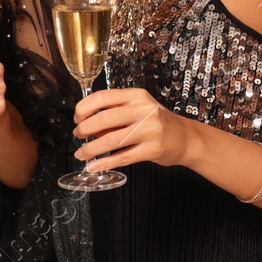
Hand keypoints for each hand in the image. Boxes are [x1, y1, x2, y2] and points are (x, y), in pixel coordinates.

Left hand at [71, 87, 190, 169]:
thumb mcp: (137, 109)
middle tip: (78, 135)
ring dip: (92, 149)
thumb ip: (114, 114)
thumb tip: (85, 124)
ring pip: (112, 139)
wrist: (184, 137)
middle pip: (106, 118)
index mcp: (136, 95)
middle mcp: (144, 110)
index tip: (77, 118)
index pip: (103, 97)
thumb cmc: (156, 122)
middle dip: (86, 129)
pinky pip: (123, 157)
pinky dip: (105, 163)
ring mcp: (150, 130)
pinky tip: (94, 166)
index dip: (85, 108)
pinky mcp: (153, 150)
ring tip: (81, 154)